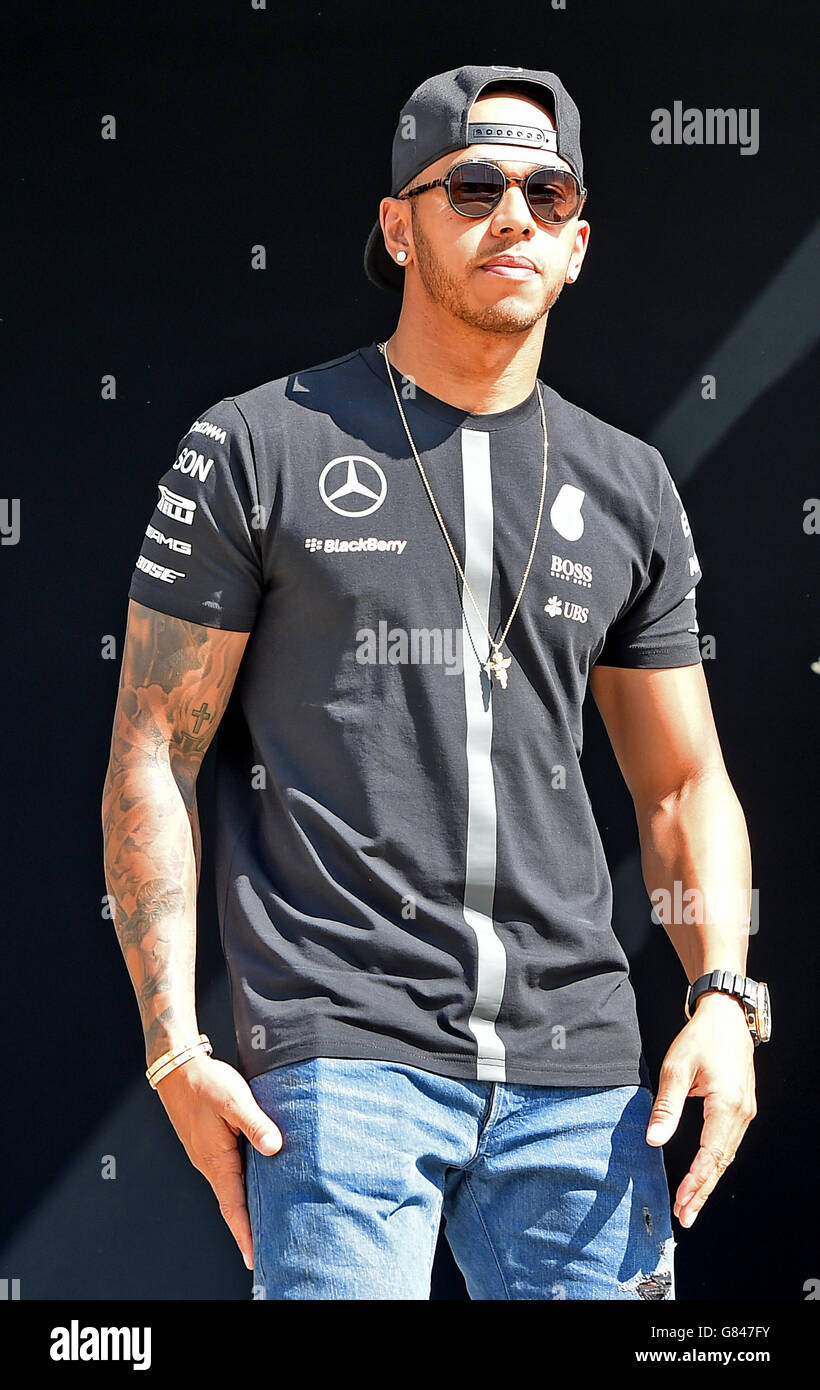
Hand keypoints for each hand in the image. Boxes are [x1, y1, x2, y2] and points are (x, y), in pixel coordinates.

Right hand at [154, 1053, 282, 1268]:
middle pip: (230, 1203)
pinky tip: (254, 1185)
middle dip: (246, 1228)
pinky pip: (226, 1172)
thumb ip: (255, 1123)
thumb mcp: (234, 1100)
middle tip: (266, 1250)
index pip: (232, 1205)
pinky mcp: (207, 1144)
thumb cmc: (205, 1083)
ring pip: (229, 1188)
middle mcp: (209, 1163)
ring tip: (263, 1224)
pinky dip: (239, 1187)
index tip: (254, 1257)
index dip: (244, 1232)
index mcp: (215, 1159)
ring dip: (243, 1207)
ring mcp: (206, 1154)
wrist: (176, 1067)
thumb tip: (274, 1146)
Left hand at [645, 992, 756, 1227]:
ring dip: (709, 1180)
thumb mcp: (676, 1068)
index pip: (711, 1154)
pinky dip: (715, 1163)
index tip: (681, 1201)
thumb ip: (666, 1106)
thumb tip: (654, 1139)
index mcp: (727, 1104)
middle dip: (703, 1190)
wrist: (725, 1015)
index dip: (696, 1181)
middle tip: (685, 1216)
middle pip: (722, 1162)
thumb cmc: (701, 1038)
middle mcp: (741, 1112)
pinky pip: (729, 1143)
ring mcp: (745, 1111)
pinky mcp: (741, 1107)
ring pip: (727, 1155)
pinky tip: (703, 1175)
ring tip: (691, 1203)